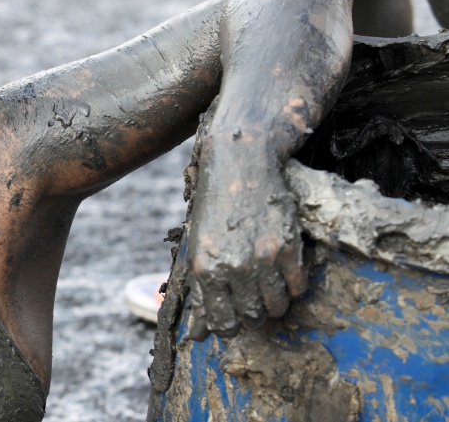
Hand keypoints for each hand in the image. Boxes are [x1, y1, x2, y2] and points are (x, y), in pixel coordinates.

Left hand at [185, 141, 306, 340]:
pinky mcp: (287, 248)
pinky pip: (297, 287)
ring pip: (275, 307)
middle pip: (250, 317)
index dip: (229, 328)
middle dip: (252, 316)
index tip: (234, 322)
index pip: (219, 322)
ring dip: (274, 304)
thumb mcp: (199, 245)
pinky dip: (293, 287)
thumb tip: (199, 334)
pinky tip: (285, 273)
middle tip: (253, 301)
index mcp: (205, 269)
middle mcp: (232, 267)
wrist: (240, 163)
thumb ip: (201, 289)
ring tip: (269, 287)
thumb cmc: (216, 205)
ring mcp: (262, 259)